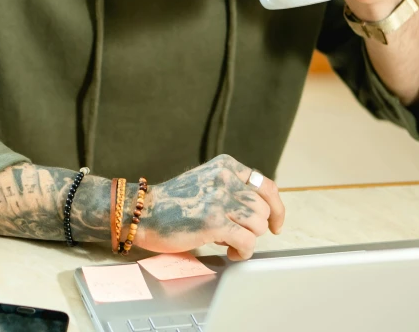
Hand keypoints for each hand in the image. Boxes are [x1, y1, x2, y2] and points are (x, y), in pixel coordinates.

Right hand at [135, 155, 285, 260]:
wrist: (141, 212)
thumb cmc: (172, 203)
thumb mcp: (205, 183)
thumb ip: (231, 188)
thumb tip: (262, 212)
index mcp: (224, 165)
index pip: (266, 185)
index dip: (277, 208)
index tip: (276, 223)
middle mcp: (224, 178)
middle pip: (263, 208)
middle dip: (255, 227)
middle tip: (236, 236)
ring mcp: (219, 198)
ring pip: (258, 225)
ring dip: (248, 239)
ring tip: (230, 244)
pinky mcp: (213, 221)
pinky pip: (247, 241)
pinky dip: (243, 252)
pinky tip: (230, 253)